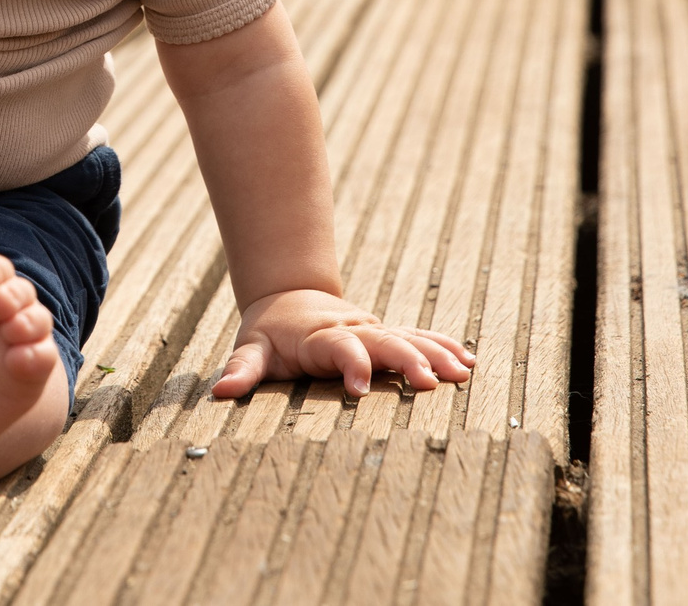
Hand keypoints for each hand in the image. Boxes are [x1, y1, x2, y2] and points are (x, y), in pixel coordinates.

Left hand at [209, 288, 476, 399]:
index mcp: (321, 336)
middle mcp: (354, 329)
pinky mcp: (386, 333)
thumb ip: (241, 368)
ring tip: (461, 373)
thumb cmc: (270, 332)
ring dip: (434, 354)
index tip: (359, 390)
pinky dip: (443, 346)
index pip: (338, 347)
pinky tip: (467, 361)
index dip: (350, 365)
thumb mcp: (252, 347)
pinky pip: (419, 337)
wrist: (290, 296)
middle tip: (428, 384)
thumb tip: (220, 391)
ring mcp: (374, 330)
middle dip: (406, 361)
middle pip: (384, 342)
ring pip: (409, 338)